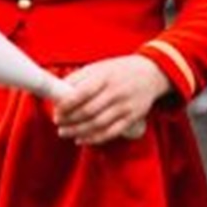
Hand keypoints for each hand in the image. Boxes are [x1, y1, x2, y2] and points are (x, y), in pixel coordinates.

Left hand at [54, 55, 169, 145]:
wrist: (151, 73)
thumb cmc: (119, 70)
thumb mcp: (100, 67)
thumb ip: (79, 78)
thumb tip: (58, 91)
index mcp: (105, 76)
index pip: (83, 92)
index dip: (67, 104)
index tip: (56, 110)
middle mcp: (116, 92)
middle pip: (88, 111)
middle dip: (69, 120)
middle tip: (58, 122)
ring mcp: (125, 107)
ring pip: (98, 124)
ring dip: (77, 131)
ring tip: (64, 132)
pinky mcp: (132, 119)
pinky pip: (110, 133)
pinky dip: (93, 139)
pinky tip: (81, 139)